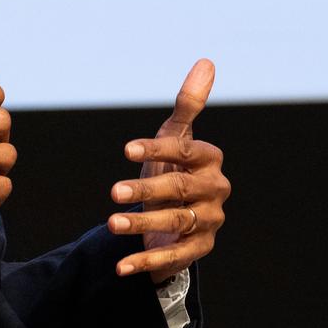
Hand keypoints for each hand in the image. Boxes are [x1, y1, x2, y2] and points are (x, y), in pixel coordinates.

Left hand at [107, 59, 229, 281]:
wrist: (178, 216)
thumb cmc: (173, 169)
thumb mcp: (175, 138)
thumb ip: (188, 105)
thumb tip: (206, 62)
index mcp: (210, 160)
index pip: (185, 151)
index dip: (157, 149)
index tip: (126, 149)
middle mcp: (215, 191)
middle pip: (179, 189)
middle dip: (146, 190)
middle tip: (112, 192)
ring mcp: (210, 222)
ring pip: (176, 222)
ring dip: (142, 224)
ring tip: (112, 223)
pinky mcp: (199, 250)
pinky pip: (173, 257)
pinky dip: (146, 262)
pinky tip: (121, 265)